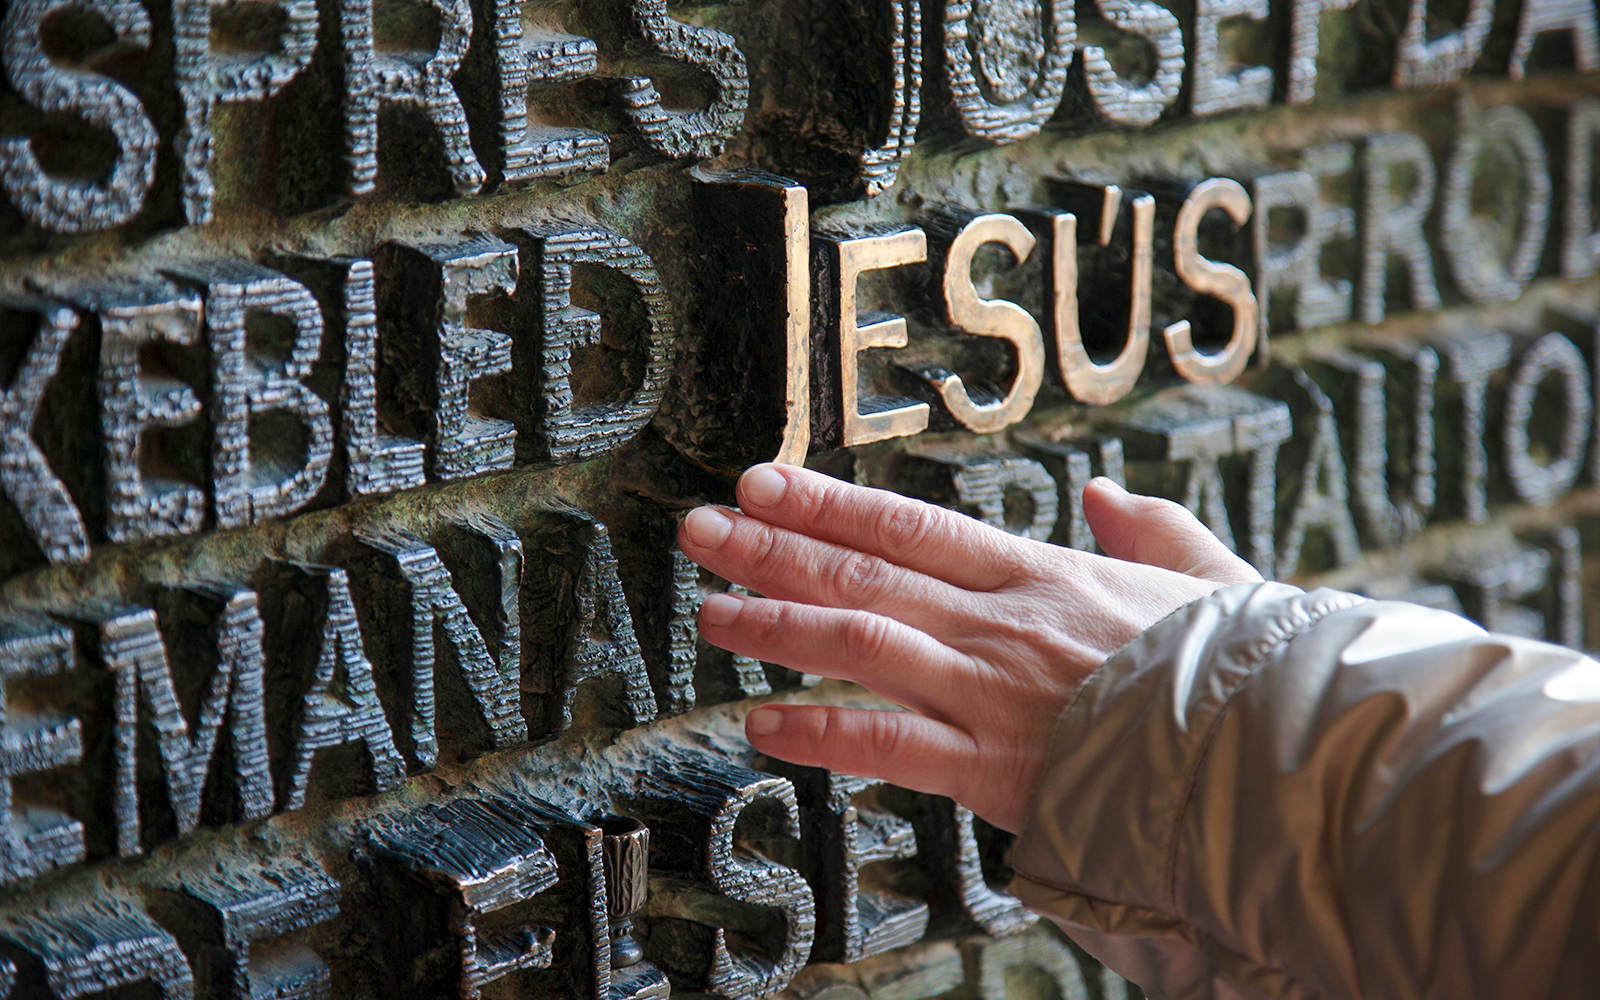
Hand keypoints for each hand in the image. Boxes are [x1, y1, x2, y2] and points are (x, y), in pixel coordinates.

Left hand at [678, 464, 1260, 833]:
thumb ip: (1152, 530)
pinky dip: (821, 733)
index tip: (763, 482)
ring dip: (778, 625)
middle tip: (701, 529)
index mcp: (1044, 573)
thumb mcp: (1210, 576)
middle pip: (865, 574)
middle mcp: (1002, 622)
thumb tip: (1109, 493)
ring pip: (862, 645)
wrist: (1276, 754)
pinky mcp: (997, 770)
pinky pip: (890, 747)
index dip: (829, 502)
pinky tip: (761, 724)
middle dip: (774, 548)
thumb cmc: (1246, 670)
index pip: (911, 527)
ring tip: (711, 611)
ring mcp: (992, 693)